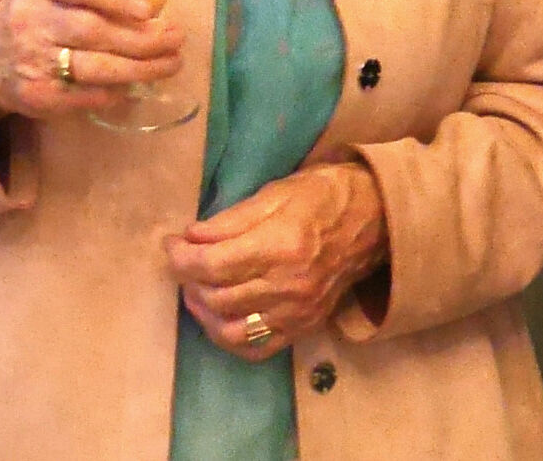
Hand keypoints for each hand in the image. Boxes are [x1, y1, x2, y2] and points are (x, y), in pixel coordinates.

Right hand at [0, 0, 183, 120]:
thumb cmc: (39, 9)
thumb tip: (152, 9)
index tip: (148, 8)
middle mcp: (31, 18)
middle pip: (93, 31)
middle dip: (141, 38)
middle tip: (176, 38)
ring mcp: (33, 60)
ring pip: (96, 67)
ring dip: (140, 68)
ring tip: (171, 63)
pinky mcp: (39, 94)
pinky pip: (88, 94)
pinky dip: (118, 90)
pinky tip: (137, 84)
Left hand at [164, 161, 388, 358]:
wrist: (373, 221)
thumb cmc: (321, 196)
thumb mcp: (274, 192)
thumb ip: (229, 220)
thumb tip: (190, 237)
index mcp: (280, 246)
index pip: (212, 264)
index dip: (180, 257)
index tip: (170, 244)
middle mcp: (287, 286)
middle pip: (217, 298)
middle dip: (187, 280)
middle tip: (181, 261)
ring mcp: (297, 313)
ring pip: (231, 331)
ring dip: (203, 313)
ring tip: (195, 289)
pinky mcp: (304, 328)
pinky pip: (257, 349)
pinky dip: (229, 338)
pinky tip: (219, 317)